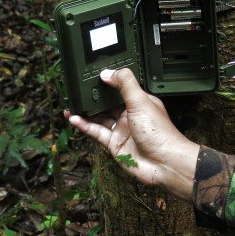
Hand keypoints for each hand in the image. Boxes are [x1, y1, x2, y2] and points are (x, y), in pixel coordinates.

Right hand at [65, 68, 198, 201]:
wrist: (163, 163)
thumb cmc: (159, 133)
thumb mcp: (141, 101)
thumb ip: (125, 84)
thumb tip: (108, 72)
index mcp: (139, 102)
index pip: (121, 88)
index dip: (107, 82)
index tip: (91, 75)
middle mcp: (130, 115)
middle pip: (108, 103)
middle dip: (93, 98)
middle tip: (76, 90)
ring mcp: (122, 130)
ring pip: (100, 118)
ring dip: (86, 112)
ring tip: (71, 104)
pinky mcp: (115, 144)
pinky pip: (97, 132)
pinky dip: (85, 126)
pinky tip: (75, 119)